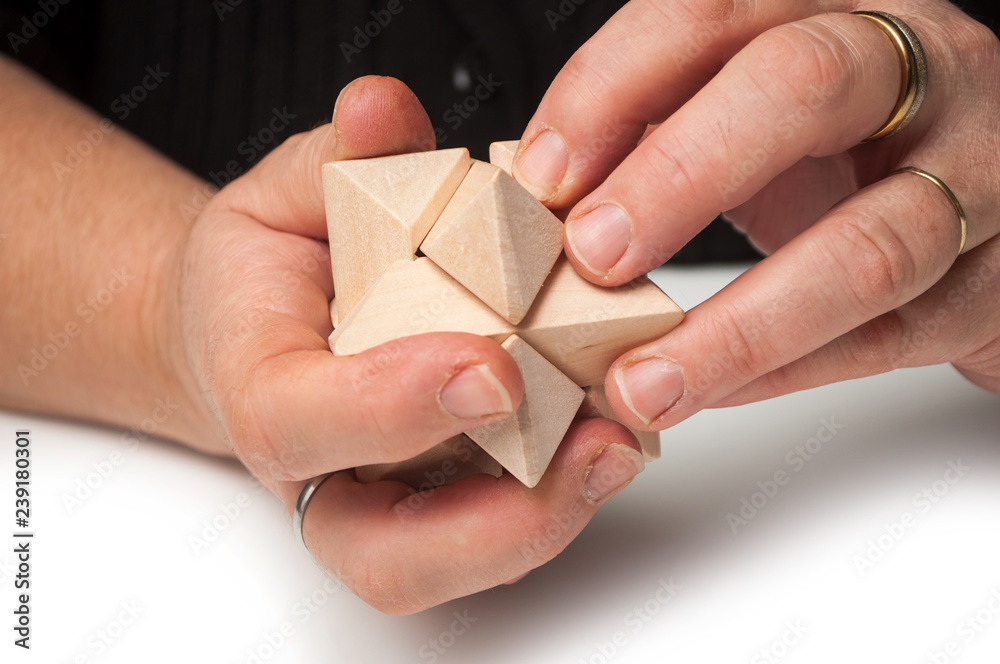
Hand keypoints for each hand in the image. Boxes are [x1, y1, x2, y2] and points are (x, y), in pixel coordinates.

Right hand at [173, 76, 644, 613]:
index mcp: (261, 391)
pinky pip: (503, 522)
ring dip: (555, 514)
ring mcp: (387, 498)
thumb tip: (381, 110)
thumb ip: (339, 159)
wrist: (257, 329)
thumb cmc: (268, 269)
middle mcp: (326, 472)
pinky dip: (566, 488)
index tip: (491, 365)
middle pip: (387, 557)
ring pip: (458, 561)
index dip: (394, 404)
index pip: (303, 427)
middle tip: (593, 447)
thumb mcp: (290, 193)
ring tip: (630, 440)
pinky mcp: (443, 496)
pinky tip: (618, 428)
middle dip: (497, 522)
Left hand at [512, 0, 999, 428]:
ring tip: (643, 379)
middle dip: (677, 176)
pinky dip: (788, 371)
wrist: (999, 210)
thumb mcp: (757, 115)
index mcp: (836, 9)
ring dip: (738, 324)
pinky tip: (713, 392)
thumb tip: (548, 193)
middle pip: (800, 87)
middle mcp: (920, 69)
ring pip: (869, 241)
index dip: (612, 89)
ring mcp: (979, 172)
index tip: (543, 178)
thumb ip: (660, 132)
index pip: (712, 13)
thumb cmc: (855, 152)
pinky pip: (893, 335)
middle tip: (594, 256)